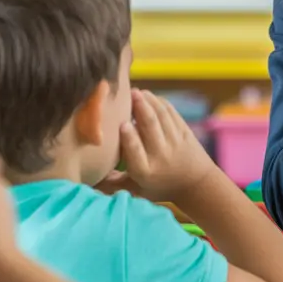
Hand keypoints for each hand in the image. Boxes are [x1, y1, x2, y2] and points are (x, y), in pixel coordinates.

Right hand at [119, 89, 215, 204]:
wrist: (196, 185)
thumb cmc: (160, 186)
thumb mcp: (137, 189)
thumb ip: (113, 183)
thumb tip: (87, 179)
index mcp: (146, 171)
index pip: (136, 152)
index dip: (129, 137)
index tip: (122, 124)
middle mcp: (161, 156)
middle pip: (150, 128)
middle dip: (140, 108)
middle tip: (130, 93)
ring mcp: (175, 142)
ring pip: (161, 116)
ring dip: (149, 101)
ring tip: (137, 91)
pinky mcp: (185, 132)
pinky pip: (172, 113)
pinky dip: (160, 102)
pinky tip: (149, 96)